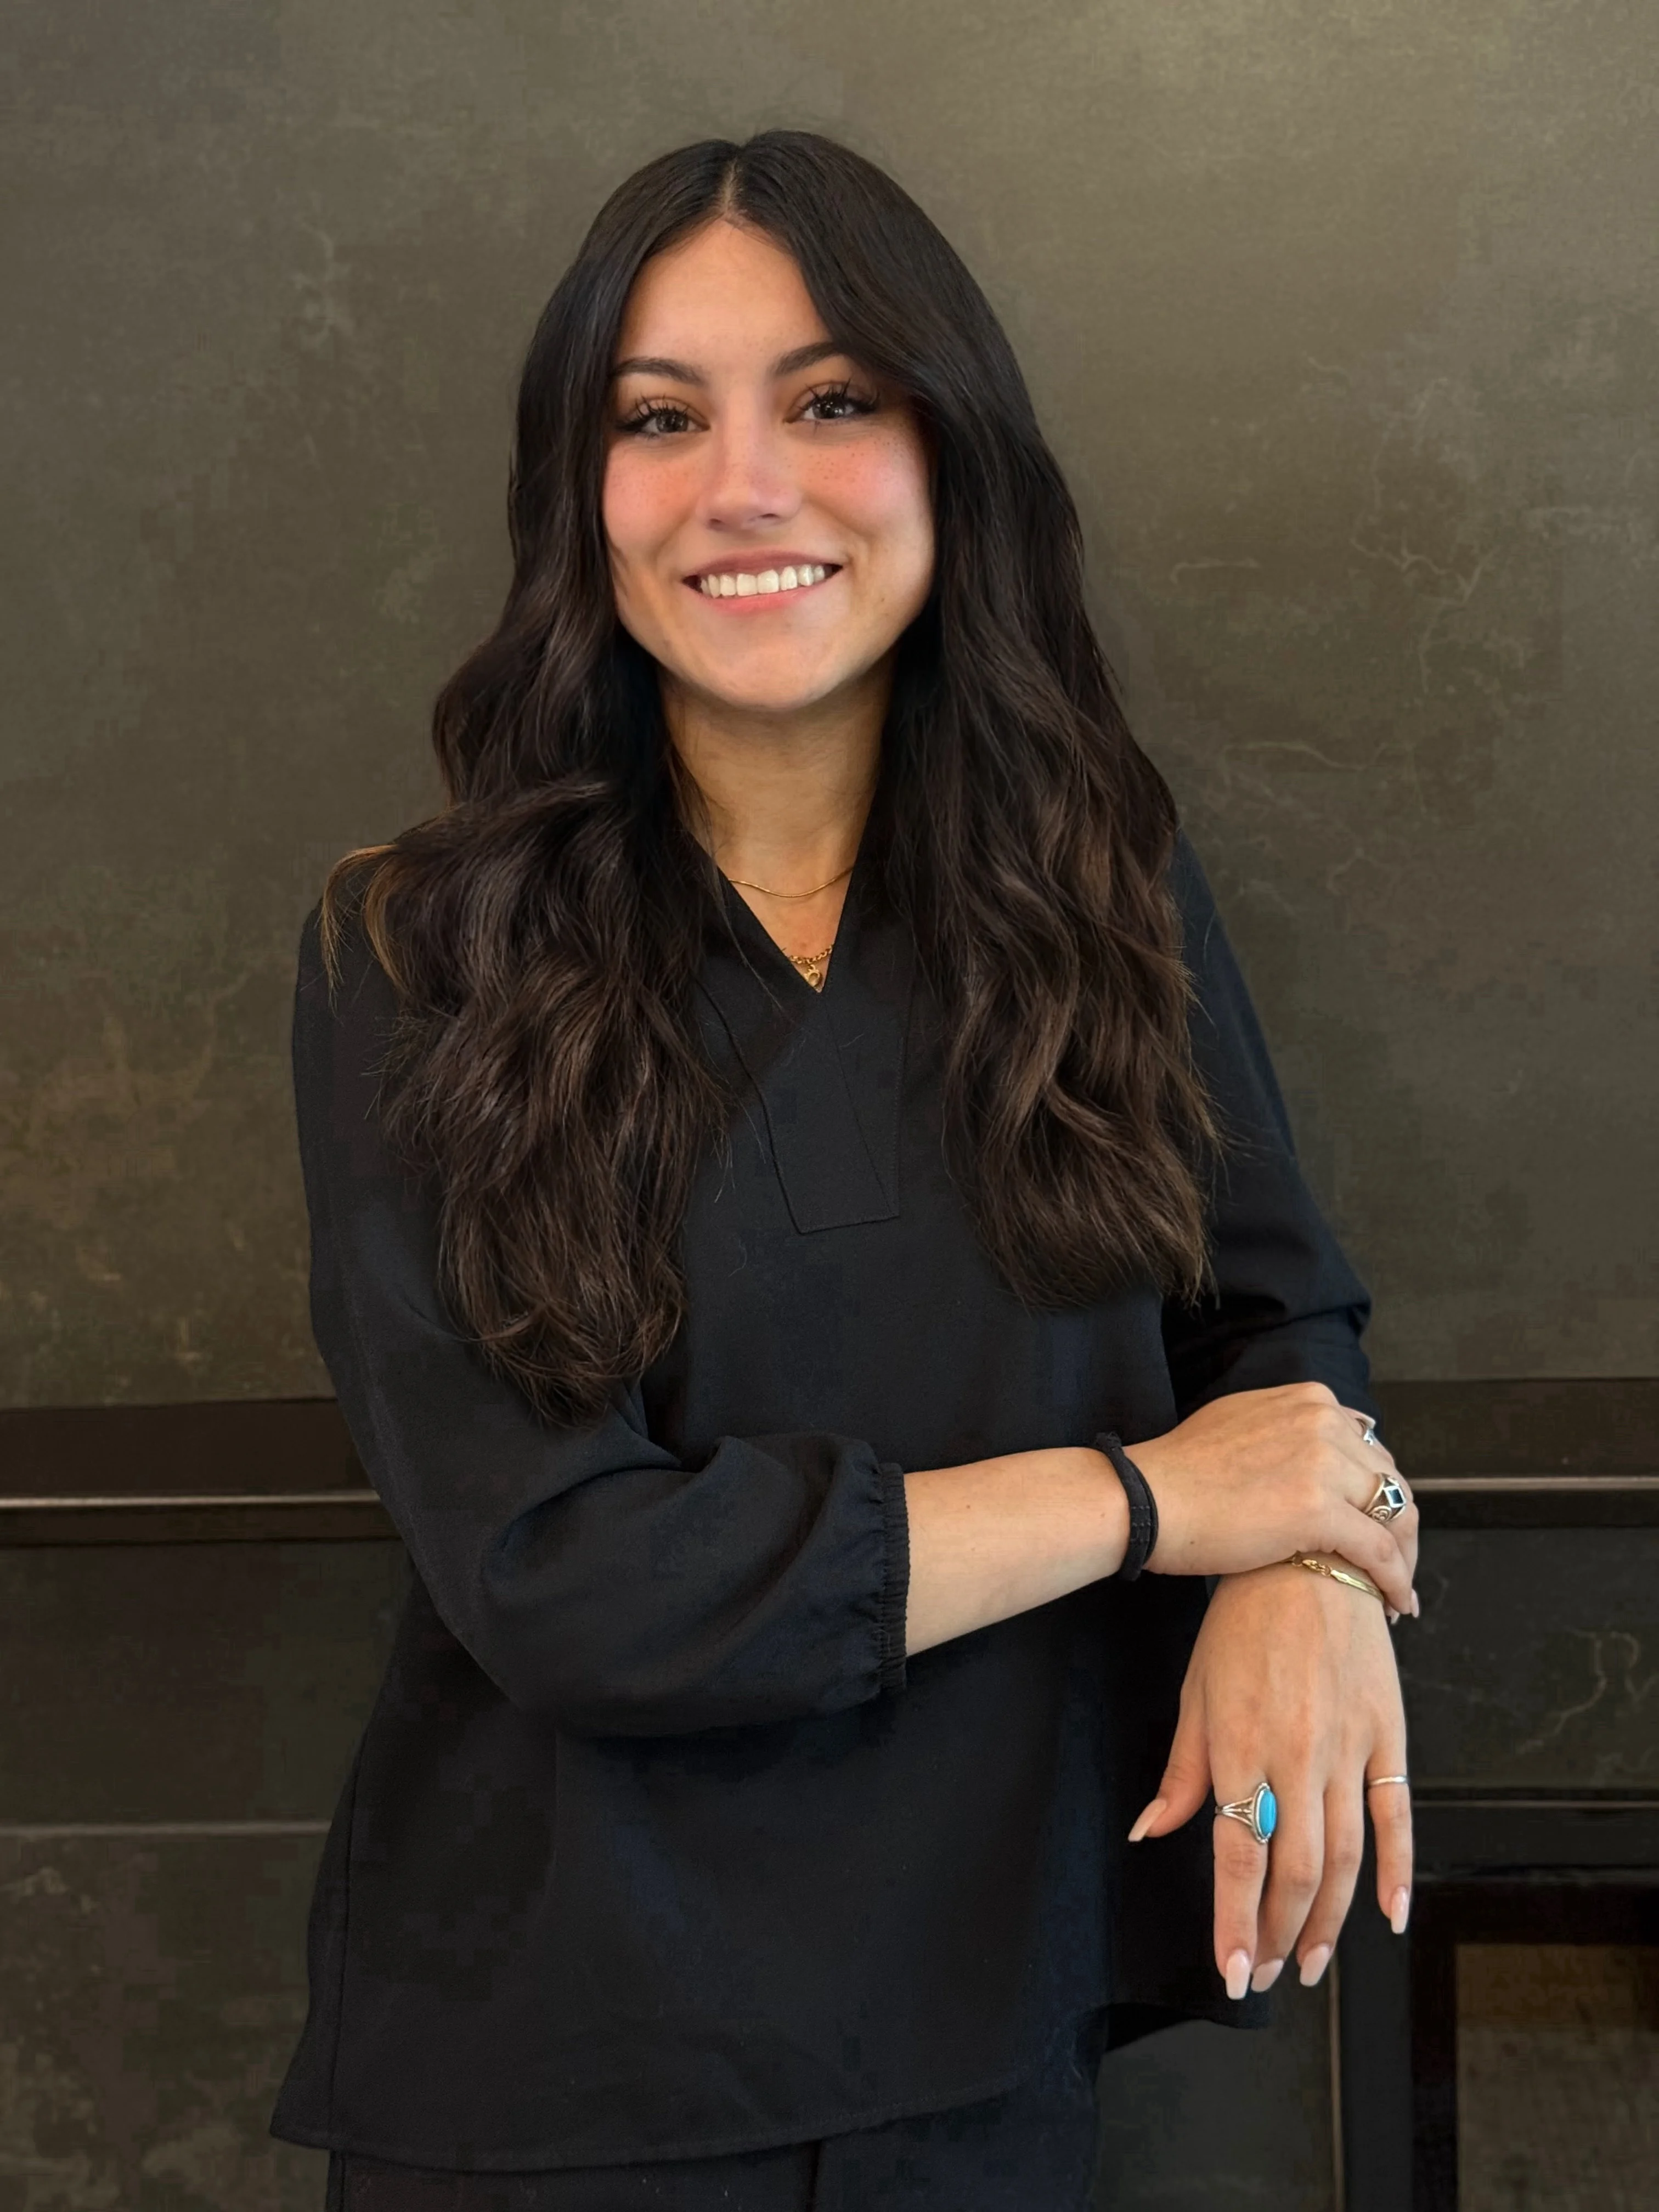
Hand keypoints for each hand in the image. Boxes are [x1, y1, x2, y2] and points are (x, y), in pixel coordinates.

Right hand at [1126, 1381, 1418, 1615]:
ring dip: (1403, 1558)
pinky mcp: (1317, 1510)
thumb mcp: (1241, 1422)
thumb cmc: (1180, 1471)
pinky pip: (1379, 1552)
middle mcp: (1324, 1422)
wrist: (1146, 1499)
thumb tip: (1317, 1445)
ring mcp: (1322, 1463)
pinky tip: (1395, 1606)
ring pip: (1395, 1516)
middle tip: (1391, 1569)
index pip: (1372, 1450)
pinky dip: (1394, 1582)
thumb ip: (1287, 1428)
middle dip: (1399, 1529)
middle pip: (1390, 1481)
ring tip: (1394, 1593)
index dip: (1379, 1496)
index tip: (1377, 1528)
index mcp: (1310, 1401)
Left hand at [1127, 1561, 1412, 1995]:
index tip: (1233, 1970)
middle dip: (1281, 1935)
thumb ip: (1181, 1773)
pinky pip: (1397, 1815)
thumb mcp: (1196, 1693)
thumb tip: (1149, 1832)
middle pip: (1295, 1870)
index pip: (1238, 1856)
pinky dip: (1399, 1872)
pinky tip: (1390, 1916)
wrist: (1307, 1561)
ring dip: (1329, 1921)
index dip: (1236, 1922)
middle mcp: (1297, 1755)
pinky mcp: (1388, 1735)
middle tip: (1267, 1974)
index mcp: (1242, 1746)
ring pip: (1345, 1857)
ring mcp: (1348, 1747)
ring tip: (1312, 1962)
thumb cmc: (1242, 1624)